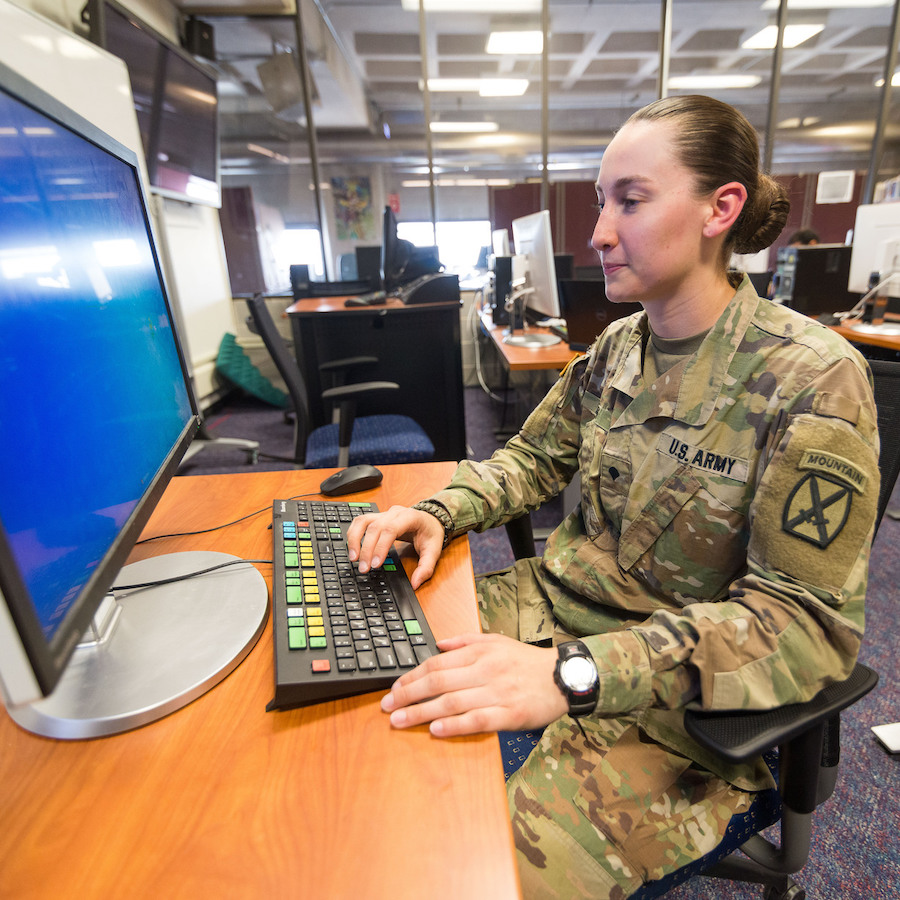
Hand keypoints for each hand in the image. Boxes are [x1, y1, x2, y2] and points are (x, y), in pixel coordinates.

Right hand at [345, 504, 444, 588]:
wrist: (430, 519)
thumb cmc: (431, 533)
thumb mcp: (434, 550)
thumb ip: (426, 568)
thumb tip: (415, 584)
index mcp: (410, 517)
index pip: (390, 529)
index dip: (380, 547)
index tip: (375, 565)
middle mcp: (395, 513)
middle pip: (374, 527)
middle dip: (366, 549)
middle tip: (364, 569)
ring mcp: (384, 513)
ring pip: (363, 521)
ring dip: (354, 539)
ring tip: (353, 558)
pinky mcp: (377, 517)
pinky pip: (360, 522)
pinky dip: (353, 534)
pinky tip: (352, 548)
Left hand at [381, 633, 567, 736]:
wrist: (563, 677)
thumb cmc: (526, 661)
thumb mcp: (496, 641)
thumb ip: (465, 641)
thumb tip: (438, 643)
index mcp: (479, 653)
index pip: (436, 663)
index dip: (411, 676)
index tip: (394, 688)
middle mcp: (485, 671)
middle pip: (438, 682)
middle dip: (408, 695)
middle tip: (387, 707)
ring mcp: (497, 693)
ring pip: (452, 702)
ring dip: (422, 712)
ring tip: (400, 721)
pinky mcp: (509, 714)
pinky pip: (477, 720)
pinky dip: (454, 726)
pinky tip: (436, 731)